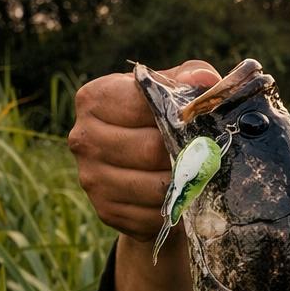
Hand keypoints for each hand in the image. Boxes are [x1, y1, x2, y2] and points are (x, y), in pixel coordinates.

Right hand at [68, 60, 219, 244]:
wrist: (146, 175)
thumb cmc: (163, 123)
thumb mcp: (174, 92)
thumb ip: (188, 78)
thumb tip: (204, 80)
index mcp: (94, 99)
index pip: (144, 103)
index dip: (178, 115)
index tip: (198, 122)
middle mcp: (83, 137)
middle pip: (151, 148)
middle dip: (185, 153)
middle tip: (206, 155)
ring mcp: (90, 176)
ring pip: (155, 185)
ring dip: (184, 184)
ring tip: (198, 175)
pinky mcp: (106, 209)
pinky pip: (154, 213)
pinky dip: (175, 207)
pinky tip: (181, 197)